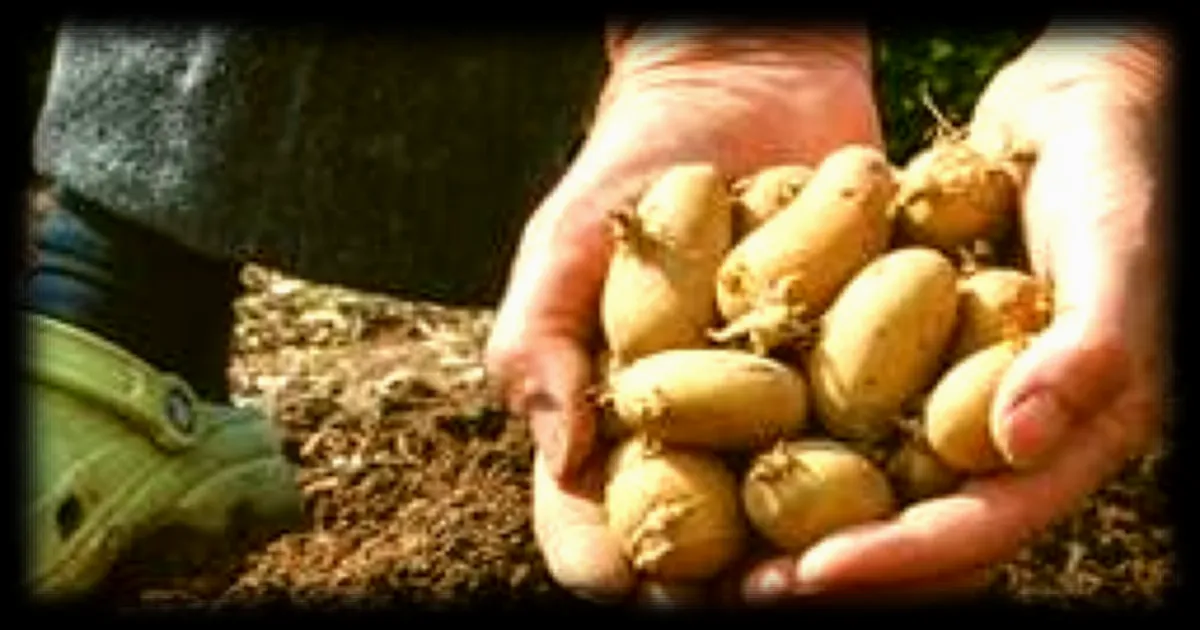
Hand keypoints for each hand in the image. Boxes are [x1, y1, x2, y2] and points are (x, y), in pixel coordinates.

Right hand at [485, 23, 882, 602]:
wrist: (749, 88)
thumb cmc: (635, 167)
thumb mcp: (566, 243)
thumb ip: (539, 341)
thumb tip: (563, 459)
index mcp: (614, 426)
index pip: (592, 524)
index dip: (612, 563)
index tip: (643, 581)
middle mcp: (700, 441)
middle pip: (705, 545)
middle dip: (736, 582)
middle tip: (771, 593)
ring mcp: (783, 421)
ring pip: (798, 519)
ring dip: (829, 557)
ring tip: (864, 571)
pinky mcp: (861, 384)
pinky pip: (882, 447)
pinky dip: (904, 480)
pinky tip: (934, 498)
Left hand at [742, 25, 1170, 602]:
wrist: (1076, 107)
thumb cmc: (1114, 170)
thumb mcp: (1118, 249)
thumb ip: (1092, 348)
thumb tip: (1013, 448)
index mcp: (1076, 435)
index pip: (989, 523)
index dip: (903, 558)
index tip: (813, 574)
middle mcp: (1013, 433)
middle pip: (925, 526)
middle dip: (843, 561)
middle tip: (750, 587)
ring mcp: (961, 399)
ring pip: (884, 482)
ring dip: (810, 516)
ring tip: (728, 542)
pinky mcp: (917, 360)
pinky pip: (859, 413)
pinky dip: (805, 438)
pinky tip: (733, 448)